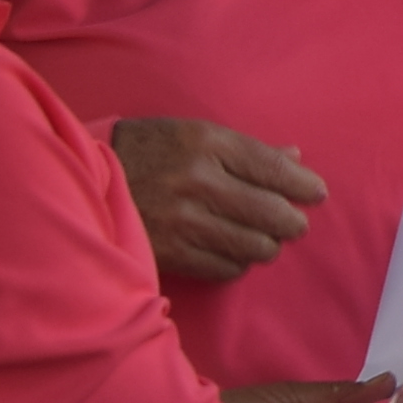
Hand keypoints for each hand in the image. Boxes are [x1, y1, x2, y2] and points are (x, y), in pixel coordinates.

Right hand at [112, 119, 327, 283]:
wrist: (85, 180)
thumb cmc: (149, 151)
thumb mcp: (195, 134)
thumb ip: (247, 150)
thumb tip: (295, 159)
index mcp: (206, 143)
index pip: (273, 169)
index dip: (304, 185)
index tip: (316, 194)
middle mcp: (197, 181)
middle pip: (271, 212)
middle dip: (291, 221)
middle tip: (292, 223)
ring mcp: (182, 220)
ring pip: (253, 245)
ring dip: (266, 245)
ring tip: (263, 239)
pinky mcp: (169, 252)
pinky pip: (224, 267)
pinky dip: (237, 263)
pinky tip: (233, 252)